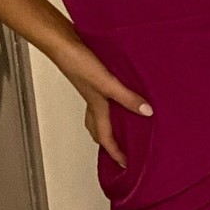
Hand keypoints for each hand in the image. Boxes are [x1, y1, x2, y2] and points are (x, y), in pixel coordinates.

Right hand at [55, 47, 152, 169]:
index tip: (125, 166)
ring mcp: (92, 91)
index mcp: (97, 108)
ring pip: (99, 115)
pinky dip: (111, 104)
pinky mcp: (92, 79)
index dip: (116, 154)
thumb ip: (127, 98)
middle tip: (123, 151)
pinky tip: (120, 95)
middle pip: (99, 130)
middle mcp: (94, 103)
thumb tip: (147, 113)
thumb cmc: (80, 63)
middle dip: (110, 143)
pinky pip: (103, 99)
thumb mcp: (107, 83)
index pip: (107, 138)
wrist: (62, 43)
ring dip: (109, 125)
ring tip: (124, 127)